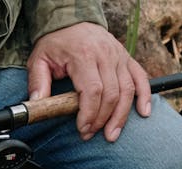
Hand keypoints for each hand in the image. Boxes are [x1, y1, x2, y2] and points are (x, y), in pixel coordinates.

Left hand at [27, 22, 151, 142]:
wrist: (72, 20)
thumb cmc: (56, 43)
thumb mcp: (39, 59)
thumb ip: (37, 82)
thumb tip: (36, 106)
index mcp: (84, 56)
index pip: (93, 91)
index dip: (89, 114)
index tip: (82, 129)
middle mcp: (105, 55)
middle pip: (111, 94)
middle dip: (101, 119)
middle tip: (90, 134)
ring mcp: (119, 56)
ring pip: (128, 90)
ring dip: (121, 116)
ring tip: (111, 134)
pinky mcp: (127, 58)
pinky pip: (141, 78)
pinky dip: (144, 96)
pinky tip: (143, 112)